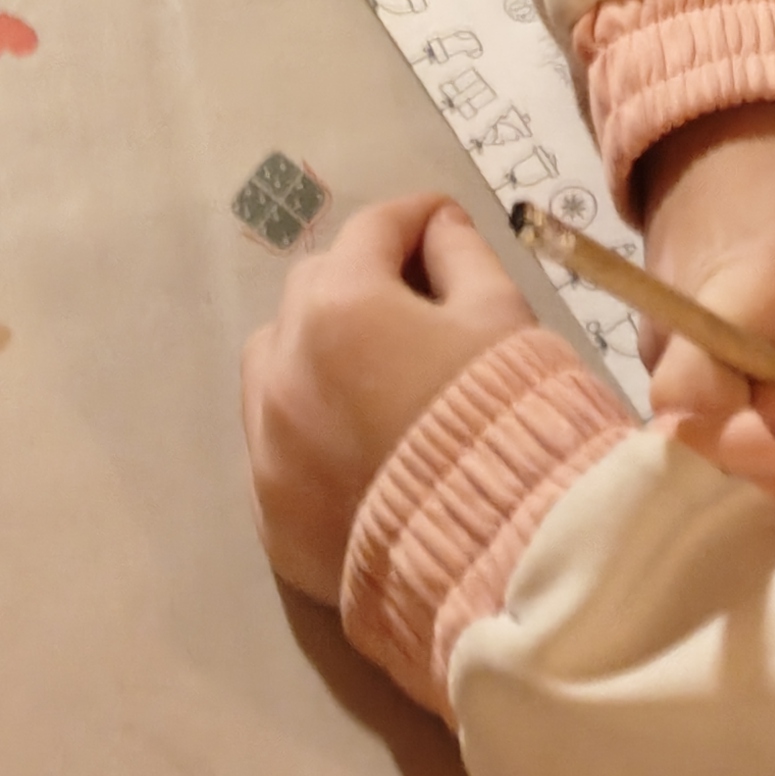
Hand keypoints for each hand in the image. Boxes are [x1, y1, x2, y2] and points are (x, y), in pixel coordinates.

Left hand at [241, 194, 533, 601]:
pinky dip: (305, 426)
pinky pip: (276, 443)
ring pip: (274, 363)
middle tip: (415, 298)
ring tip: (369, 371)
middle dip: (361, 279)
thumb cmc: (506, 421)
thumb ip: (463, 256)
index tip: (442, 222)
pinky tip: (353, 442)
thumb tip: (438, 229)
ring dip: (313, 349)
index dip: (415, 218)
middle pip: (314, 290)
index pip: (373, 232)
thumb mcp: (502, 317)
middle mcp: (284, 369)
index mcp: (341, 308)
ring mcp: (268, 446)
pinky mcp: (269, 515)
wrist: (501, 558)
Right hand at [640, 106, 774, 451]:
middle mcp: (674, 337)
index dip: (770, 444)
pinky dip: (773, 448)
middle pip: (714, 449)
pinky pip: (713, 424)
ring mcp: (662, 353)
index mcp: (724, 295)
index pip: (702, 407)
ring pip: (713, 447)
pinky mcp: (670, 362)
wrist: (722, 134)